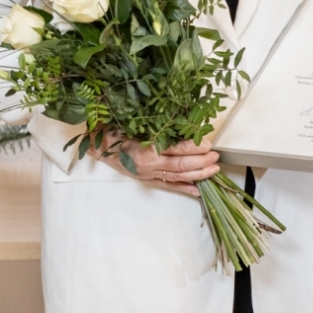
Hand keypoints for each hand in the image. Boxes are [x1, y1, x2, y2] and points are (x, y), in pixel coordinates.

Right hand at [97, 133, 219, 198]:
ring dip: (198, 175)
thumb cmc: (115, 130)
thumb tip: (184, 122)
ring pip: (178, 177)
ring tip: (213, 170)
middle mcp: (149, 164)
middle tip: (216, 156)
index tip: (208, 143)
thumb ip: (158, 126)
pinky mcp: (146, 180)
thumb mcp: (136, 123)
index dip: (195, 147)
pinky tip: (197, 190)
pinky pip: (168, 185)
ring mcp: (148, 175)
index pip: (178, 149)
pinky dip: (184, 188)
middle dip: (202, 162)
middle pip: (181, 166)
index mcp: (147, 148)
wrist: (96, 145)